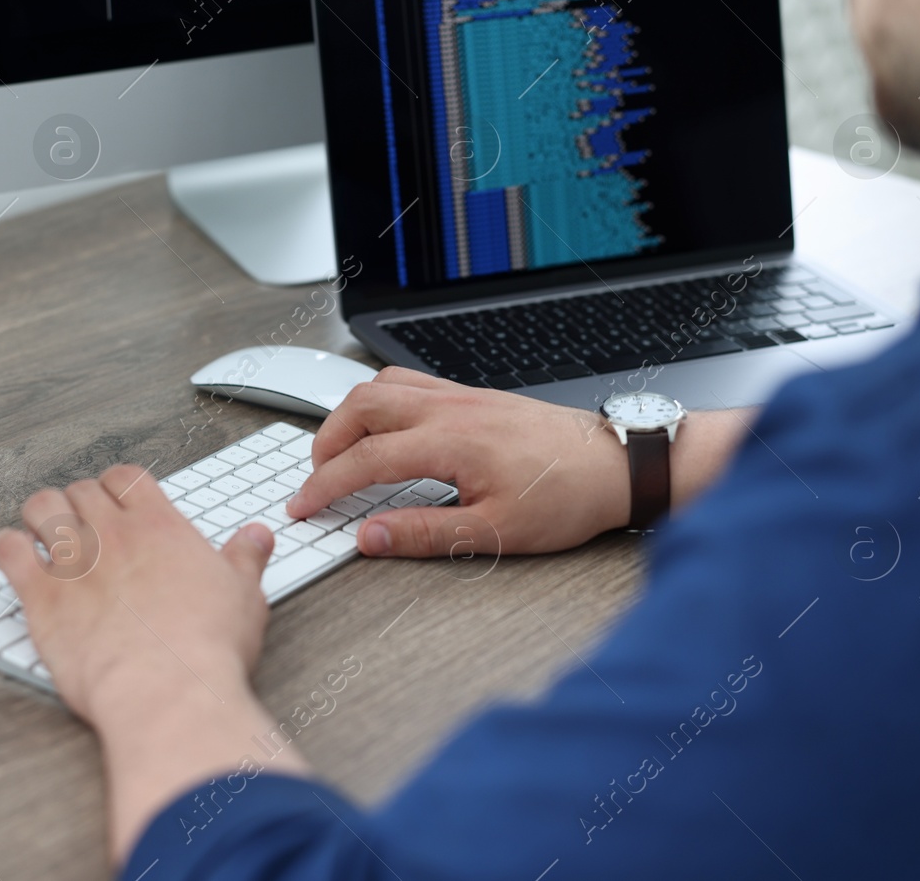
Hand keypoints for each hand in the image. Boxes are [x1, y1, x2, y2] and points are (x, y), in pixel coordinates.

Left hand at [0, 465, 274, 723]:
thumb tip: (257, 536)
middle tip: (78, 524)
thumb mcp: (244, 596)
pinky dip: (5, 548)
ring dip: (39, 516)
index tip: (113, 501)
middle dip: (77, 503)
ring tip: (41, 533)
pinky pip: (8, 551)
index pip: (126, 478)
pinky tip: (12, 557)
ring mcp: (74, 562)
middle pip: (80, 490)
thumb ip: (244, 559)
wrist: (168, 690)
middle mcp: (113, 534)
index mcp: (160, 526)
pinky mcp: (41, 596)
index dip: (115, 486)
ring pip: (41, 508)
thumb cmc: (206, 648)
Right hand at [285, 367, 628, 557]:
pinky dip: (380, 400)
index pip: (365, 459)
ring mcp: (461, 395)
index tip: (304, 504)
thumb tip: (369, 537)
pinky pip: (409, 381)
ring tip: (339, 449)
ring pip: (382, 385)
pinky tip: (384, 426)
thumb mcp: (495, 534)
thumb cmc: (566, 496)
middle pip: (361, 406)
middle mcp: (450, 408)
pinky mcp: (473, 395)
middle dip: (326, 441)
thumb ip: (424, 535)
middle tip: (314, 477)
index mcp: (450, 442)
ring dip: (349, 414)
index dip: (325, 484)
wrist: (615, 464)